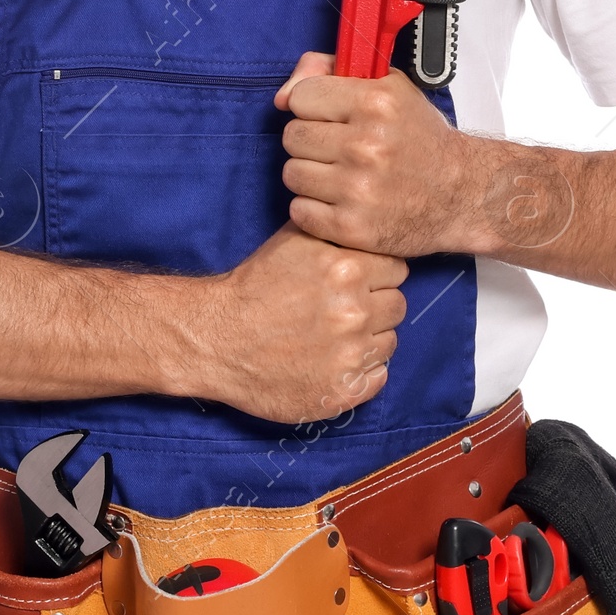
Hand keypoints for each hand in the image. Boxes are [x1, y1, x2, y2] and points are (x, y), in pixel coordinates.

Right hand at [177, 224, 407, 424]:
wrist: (218, 338)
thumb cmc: (255, 286)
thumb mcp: (292, 239)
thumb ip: (333, 230)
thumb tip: (363, 223)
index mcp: (348, 270)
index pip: (396, 268)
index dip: (377, 272)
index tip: (358, 281)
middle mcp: (355, 312)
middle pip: (397, 305)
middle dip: (376, 304)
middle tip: (345, 309)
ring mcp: (351, 355)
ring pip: (389, 342)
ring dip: (370, 338)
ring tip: (336, 336)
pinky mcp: (343, 391)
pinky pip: (378, 377)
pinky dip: (362, 371)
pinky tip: (335, 361)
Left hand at [275, 52, 487, 256]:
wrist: (462, 194)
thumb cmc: (423, 141)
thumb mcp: (388, 87)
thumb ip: (329, 71)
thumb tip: (283, 96)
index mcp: (376, 102)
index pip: (301, 97)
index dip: (314, 107)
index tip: (332, 117)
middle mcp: (366, 144)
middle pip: (292, 136)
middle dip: (312, 142)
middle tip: (339, 149)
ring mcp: (357, 189)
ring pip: (292, 173)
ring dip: (311, 176)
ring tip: (341, 176)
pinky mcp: (352, 226)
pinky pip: (299, 210)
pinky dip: (314, 209)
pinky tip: (341, 201)